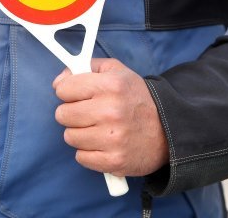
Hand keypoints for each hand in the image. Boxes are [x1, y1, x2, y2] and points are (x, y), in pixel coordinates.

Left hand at [52, 58, 168, 176]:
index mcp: (110, 85)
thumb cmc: (136, 98)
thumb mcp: (117, 71)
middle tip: (88, 113)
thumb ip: (86, 67)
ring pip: (69, 136)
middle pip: (62, 114)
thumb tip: (58, 82)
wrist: (169, 129)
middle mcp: (111, 111)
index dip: (68, 92)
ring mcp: (112, 138)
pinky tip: (103, 144)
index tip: (76, 95)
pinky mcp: (114, 160)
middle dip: (71, 113)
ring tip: (97, 129)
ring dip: (80, 133)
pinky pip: (80, 157)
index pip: (63, 89)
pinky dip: (88, 152)